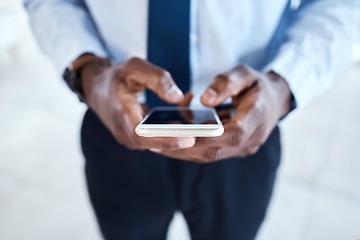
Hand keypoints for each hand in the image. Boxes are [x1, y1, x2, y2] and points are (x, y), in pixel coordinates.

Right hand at [81, 57, 195, 149]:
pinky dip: (175, 131)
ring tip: (205, 126)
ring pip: (160, 143)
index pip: (144, 136)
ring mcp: (131, 139)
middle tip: (208, 134)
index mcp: (121, 116)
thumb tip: (178, 97)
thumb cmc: (116, 77)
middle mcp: (125, 134)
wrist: (98, 89)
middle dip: (182, 140)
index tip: (190, 138)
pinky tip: (191, 117)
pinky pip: (158, 139)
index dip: (167, 139)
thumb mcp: (134, 67)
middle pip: (156, 144)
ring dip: (181, 136)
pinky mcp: (138, 138)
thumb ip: (157, 79)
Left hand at [155, 65, 291, 162]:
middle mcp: (251, 140)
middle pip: (215, 151)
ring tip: (157, 143)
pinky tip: (171, 138)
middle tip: (157, 142)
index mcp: (257, 118)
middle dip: (185, 147)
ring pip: (209, 155)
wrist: (273, 100)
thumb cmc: (257, 85)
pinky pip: (210, 151)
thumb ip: (226, 83)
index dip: (209, 136)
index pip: (233, 134)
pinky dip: (190, 146)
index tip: (182, 132)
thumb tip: (204, 100)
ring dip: (183, 150)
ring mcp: (242, 148)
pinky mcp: (233, 150)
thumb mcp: (245, 74)